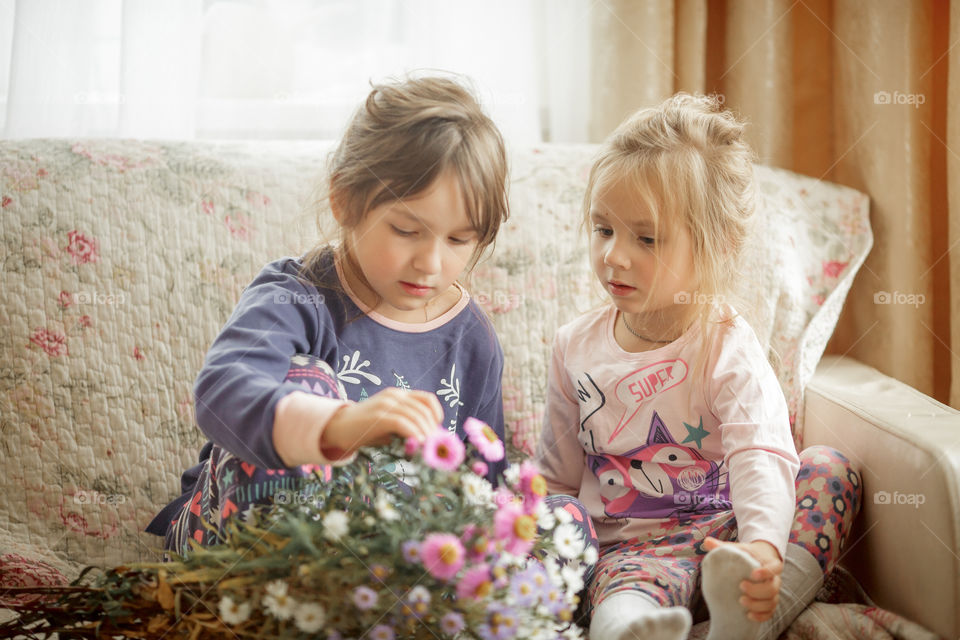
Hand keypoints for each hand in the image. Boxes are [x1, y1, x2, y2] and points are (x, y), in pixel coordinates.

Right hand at [320, 388, 442, 455]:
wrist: (337, 427)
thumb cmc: (365, 429)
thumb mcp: (388, 423)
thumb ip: (406, 426)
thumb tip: (428, 441)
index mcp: (398, 395)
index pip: (427, 399)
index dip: (437, 414)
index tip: (436, 431)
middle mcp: (394, 396)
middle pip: (424, 409)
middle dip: (433, 429)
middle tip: (435, 446)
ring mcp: (386, 404)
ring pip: (416, 416)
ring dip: (425, 434)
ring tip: (428, 448)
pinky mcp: (378, 416)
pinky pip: (403, 423)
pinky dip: (414, 433)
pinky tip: (417, 445)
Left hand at [703, 537, 782, 621]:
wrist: (759, 560)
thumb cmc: (747, 555)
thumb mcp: (738, 549)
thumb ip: (723, 546)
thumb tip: (706, 541)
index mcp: (769, 564)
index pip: (775, 567)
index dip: (767, 572)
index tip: (753, 574)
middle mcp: (774, 579)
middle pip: (773, 588)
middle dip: (758, 590)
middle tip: (741, 587)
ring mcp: (773, 592)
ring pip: (772, 602)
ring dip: (758, 604)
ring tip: (741, 602)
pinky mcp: (770, 603)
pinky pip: (770, 612)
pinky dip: (761, 616)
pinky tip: (749, 616)